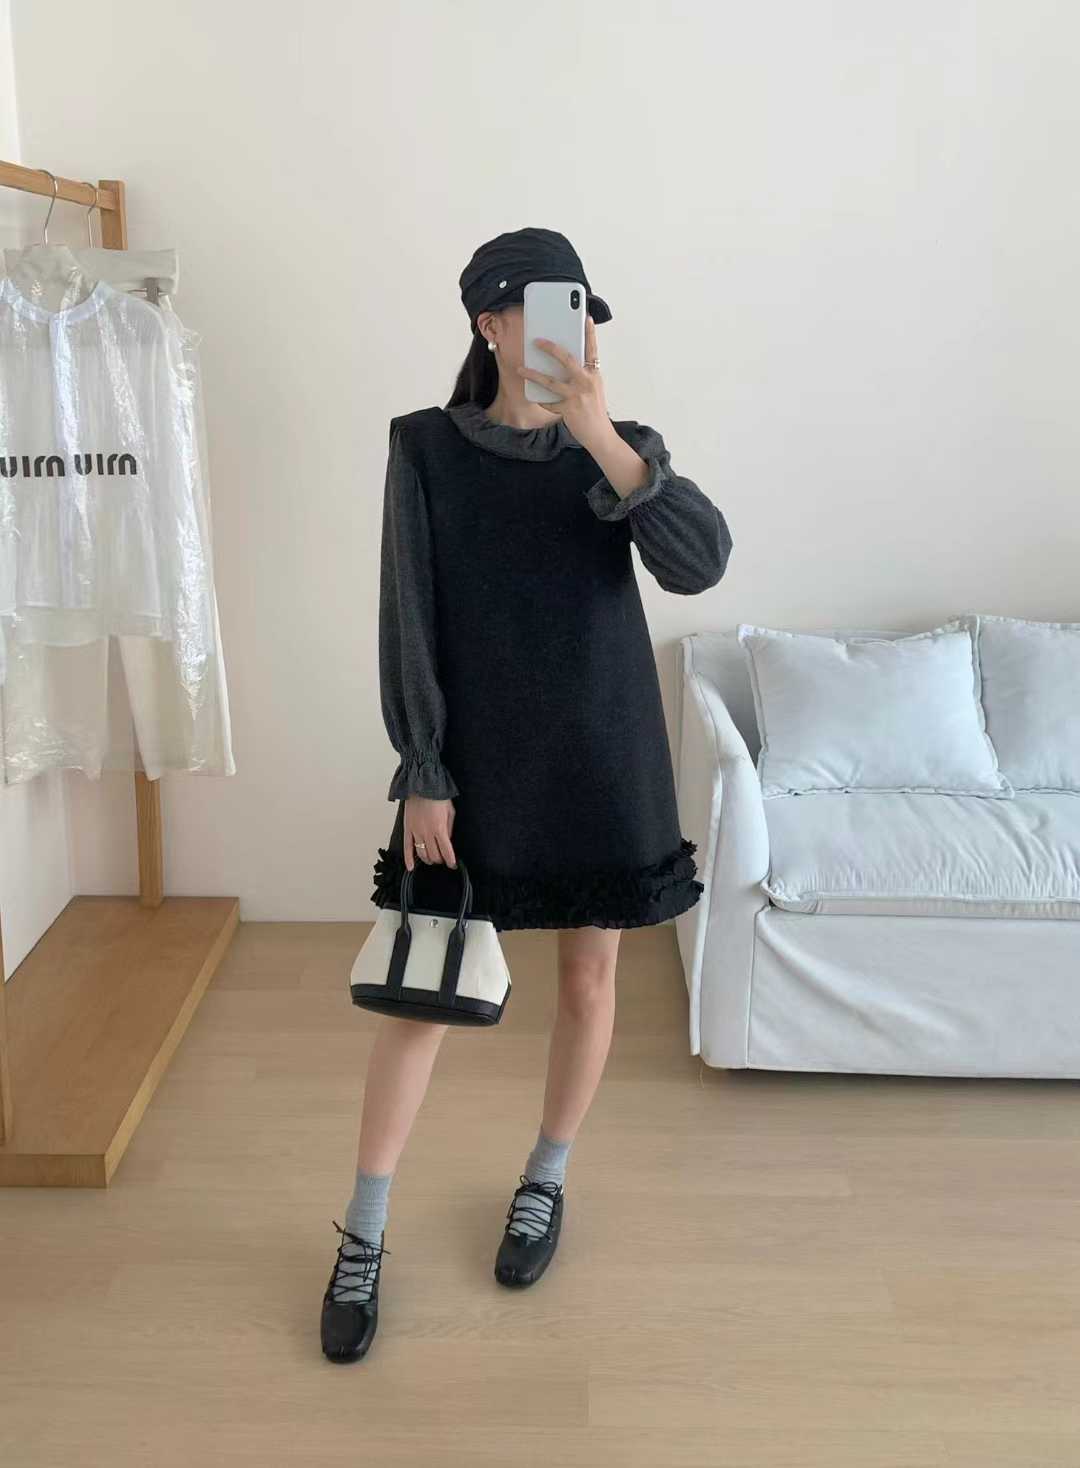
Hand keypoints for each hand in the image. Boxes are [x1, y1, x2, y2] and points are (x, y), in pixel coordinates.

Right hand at [403, 795, 456, 870]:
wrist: (422, 785)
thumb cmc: (438, 796)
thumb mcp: (450, 812)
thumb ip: (449, 828)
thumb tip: (448, 841)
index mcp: (440, 828)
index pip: (446, 851)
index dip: (450, 861)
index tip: (453, 865)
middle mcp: (427, 833)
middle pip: (434, 855)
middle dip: (440, 860)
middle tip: (443, 859)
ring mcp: (416, 832)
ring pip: (422, 854)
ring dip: (428, 860)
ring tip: (432, 859)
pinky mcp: (407, 829)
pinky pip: (407, 847)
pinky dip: (408, 859)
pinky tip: (411, 867)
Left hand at [517, 314, 612, 453]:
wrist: (600, 435)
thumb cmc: (595, 410)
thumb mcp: (593, 388)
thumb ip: (582, 375)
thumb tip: (565, 364)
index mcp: (594, 374)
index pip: (592, 349)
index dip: (589, 333)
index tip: (585, 317)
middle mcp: (586, 381)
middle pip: (566, 359)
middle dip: (550, 348)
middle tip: (536, 341)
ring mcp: (577, 395)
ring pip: (550, 381)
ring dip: (533, 374)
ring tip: (520, 369)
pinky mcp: (568, 409)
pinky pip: (549, 402)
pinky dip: (541, 399)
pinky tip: (534, 396)